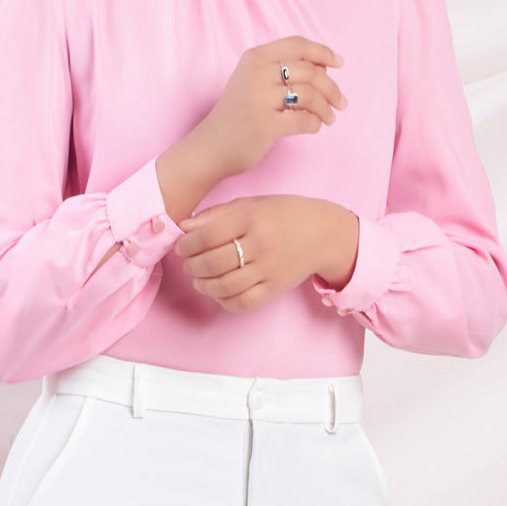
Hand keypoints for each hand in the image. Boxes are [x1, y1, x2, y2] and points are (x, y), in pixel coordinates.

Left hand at [173, 195, 356, 312]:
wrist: (324, 233)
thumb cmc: (283, 213)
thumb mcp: (251, 203)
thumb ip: (216, 214)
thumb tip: (183, 228)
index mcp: (252, 218)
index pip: (208, 235)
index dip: (188, 244)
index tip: (182, 246)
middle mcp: (261, 244)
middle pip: (213, 263)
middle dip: (192, 266)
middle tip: (188, 263)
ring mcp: (269, 269)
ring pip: (225, 286)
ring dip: (204, 285)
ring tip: (198, 279)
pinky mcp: (276, 288)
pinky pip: (243, 302)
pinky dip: (224, 301)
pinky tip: (218, 292)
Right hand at [198, 36, 347, 177]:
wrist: (210, 147)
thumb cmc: (238, 113)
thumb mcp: (252, 79)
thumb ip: (282, 68)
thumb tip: (325, 64)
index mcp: (254, 57)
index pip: (297, 45)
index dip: (323, 52)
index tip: (339, 63)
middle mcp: (256, 74)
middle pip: (310, 71)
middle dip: (332, 87)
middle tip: (341, 102)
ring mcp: (259, 99)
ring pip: (310, 95)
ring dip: (326, 108)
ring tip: (329, 118)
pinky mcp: (265, 126)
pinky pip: (304, 121)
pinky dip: (315, 124)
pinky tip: (313, 127)